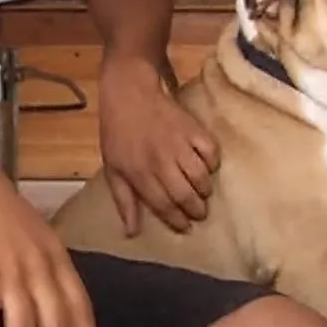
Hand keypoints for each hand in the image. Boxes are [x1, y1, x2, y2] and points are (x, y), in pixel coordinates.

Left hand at [95, 56, 218, 235]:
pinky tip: (207, 167)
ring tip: (203, 193)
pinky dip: (213, 163)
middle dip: (196, 210)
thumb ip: (124, 201)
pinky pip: (211, 152)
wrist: (129, 94)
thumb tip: (132, 232)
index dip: (177, 220)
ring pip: (201, 176)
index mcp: (139, 173)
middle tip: (199, 213)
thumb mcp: (113, 169)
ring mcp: (179, 144)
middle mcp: (161, 162)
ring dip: (205, 190)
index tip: (185, 227)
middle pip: (185, 195)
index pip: (164, 206)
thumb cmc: (117, 133)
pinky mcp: (193, 129)